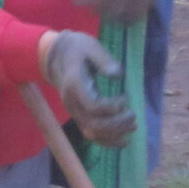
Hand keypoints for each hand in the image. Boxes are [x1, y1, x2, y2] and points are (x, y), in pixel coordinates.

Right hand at [41, 29, 135, 148]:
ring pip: (92, 134)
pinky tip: (123, 141)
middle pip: (93, 125)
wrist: (55, 56)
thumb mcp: (91, 46)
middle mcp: (72, 103)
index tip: (125, 98)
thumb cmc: (76, 49)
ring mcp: (74, 112)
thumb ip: (104, 60)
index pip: (92, 106)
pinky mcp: (79, 115)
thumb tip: (118, 74)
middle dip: (116, 124)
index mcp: (75, 85)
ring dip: (114, 134)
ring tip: (133, 126)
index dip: (111, 107)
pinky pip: (91, 134)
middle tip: (133, 115)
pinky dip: (107, 141)